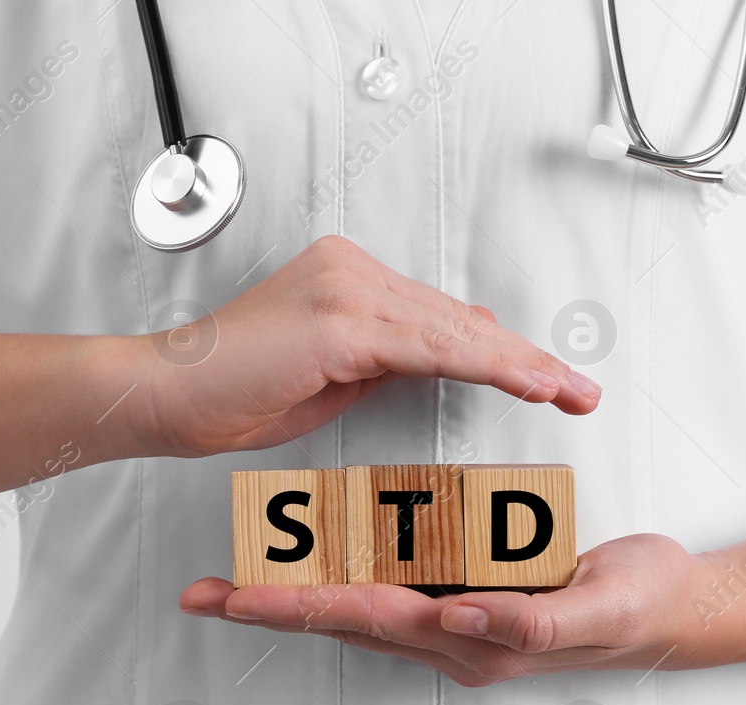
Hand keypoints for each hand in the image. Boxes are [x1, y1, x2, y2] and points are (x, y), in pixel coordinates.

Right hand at [136, 236, 601, 456]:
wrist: (167, 394)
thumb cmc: (234, 392)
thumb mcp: (331, 376)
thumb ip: (388, 361)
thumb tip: (448, 357)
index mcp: (346, 277)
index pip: (439, 315)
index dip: (497, 347)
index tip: (544, 374)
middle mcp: (350, 270)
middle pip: (456, 319)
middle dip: (523, 358)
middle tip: (578, 387)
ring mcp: (345, 290)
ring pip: (453, 331)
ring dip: (518, 365)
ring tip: (567, 390)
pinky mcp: (341, 321)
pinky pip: (430, 347)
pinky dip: (484, 366)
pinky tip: (525, 381)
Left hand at [178, 534, 702, 685]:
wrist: (677, 609)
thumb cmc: (641, 606)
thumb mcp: (600, 608)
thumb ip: (533, 617)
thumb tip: (459, 616)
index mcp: (474, 639)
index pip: (368, 618)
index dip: (301, 605)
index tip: (239, 598)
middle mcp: (452, 636)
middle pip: (342, 619)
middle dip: (270, 607)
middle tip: (201, 595)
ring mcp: (456, 621)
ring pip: (357, 605)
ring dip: (293, 595)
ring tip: (231, 583)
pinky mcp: (467, 597)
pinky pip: (391, 586)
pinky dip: (342, 574)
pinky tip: (315, 561)